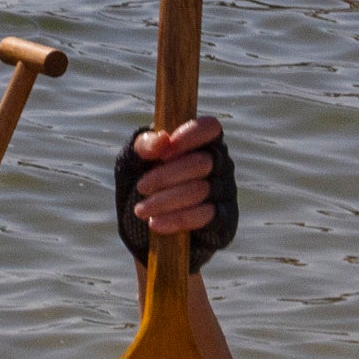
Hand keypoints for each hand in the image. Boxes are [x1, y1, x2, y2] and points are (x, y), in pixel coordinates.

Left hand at [118, 115, 235, 259]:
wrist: (146, 231)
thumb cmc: (143, 186)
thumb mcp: (133, 163)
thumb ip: (143, 145)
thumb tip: (162, 138)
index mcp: (200, 142)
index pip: (209, 127)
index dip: (188, 136)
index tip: (162, 154)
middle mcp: (219, 163)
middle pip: (202, 162)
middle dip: (166, 176)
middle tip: (141, 187)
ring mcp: (225, 191)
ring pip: (201, 190)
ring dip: (166, 200)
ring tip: (141, 210)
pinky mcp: (225, 219)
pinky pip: (206, 216)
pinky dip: (177, 219)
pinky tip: (156, 224)